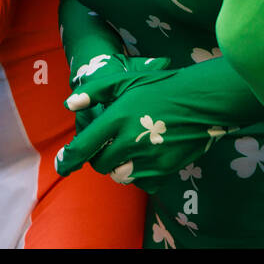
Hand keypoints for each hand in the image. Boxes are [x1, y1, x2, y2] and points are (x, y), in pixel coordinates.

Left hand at [56, 62, 247, 193]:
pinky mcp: (165, 170)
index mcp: (118, 118)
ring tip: (127, 150)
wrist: (201, 100)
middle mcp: (130, 142)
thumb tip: (69, 104)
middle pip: (101, 165)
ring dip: (118, 167)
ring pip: (120, 175)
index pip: (84, 147)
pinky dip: (139, 174)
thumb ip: (94, 92)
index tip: (62, 165)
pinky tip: (145, 157)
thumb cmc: (160, 86)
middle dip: (99, 158)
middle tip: (107, 145)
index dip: (68, 159)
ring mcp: (149, 159)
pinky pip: (142, 182)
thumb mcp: (125, 80)